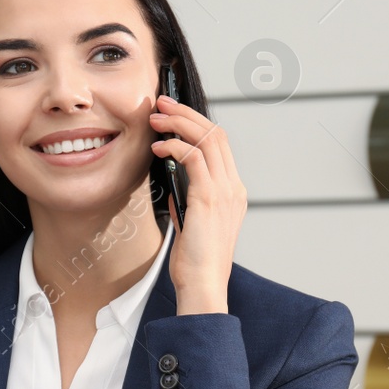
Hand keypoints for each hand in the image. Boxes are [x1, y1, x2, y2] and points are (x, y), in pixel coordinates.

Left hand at [150, 93, 246, 313]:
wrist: (203, 285)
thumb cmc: (195, 261)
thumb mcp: (192, 222)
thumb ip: (187, 197)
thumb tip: (172, 176)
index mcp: (232, 192)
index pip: (219, 145)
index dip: (196, 124)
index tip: (172, 115)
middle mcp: (233, 187)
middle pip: (216, 133)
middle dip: (187, 113)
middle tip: (162, 104)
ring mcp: (225, 192)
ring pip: (207, 139)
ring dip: (178, 124)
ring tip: (155, 119)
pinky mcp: (209, 199)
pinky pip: (194, 159)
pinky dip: (174, 147)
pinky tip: (157, 148)